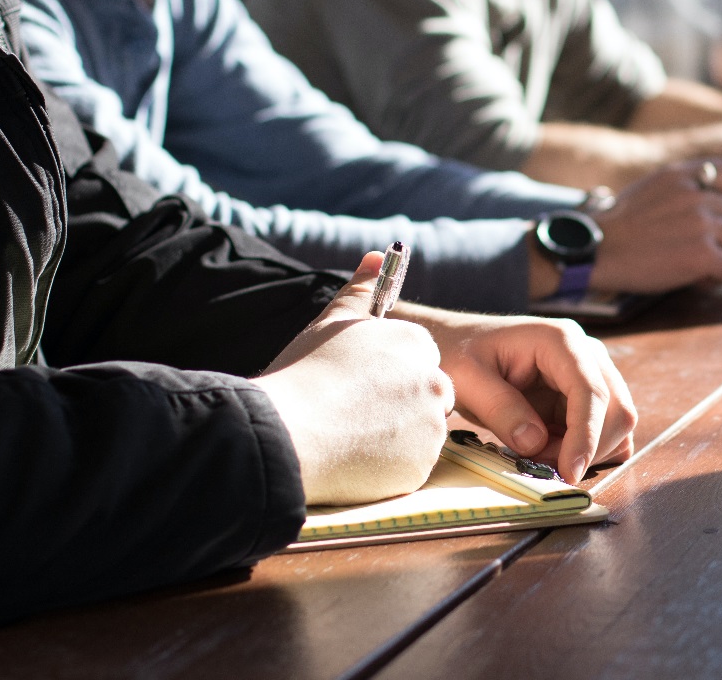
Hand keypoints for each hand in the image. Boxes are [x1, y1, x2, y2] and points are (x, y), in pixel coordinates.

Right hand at [257, 252, 453, 504]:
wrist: (287, 433)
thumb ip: (361, 290)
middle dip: (400, 405)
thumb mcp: (331, 323)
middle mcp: (434, 382)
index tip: (361, 386)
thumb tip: (377, 256)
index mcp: (416, 344)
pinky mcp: (422, 466)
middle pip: (428, 395)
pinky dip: (390, 465)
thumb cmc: (305, 374)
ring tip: (350, 435)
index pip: (419, 359)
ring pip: (421, 432)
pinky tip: (355, 458)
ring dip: (396, 436)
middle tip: (355, 414)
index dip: (388, 375)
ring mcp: (431, 426)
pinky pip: (412, 465)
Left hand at [394, 308, 636, 483]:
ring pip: (616, 423)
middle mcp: (586, 354)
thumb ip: (501, 409)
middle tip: (541, 465)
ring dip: (586, 451)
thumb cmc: (459, 354)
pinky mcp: (584, 396)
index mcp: (560, 340)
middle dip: (587, 447)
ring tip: (539, 454)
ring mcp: (590, 374)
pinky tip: (552, 451)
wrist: (457, 344)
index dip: (586, 435)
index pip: (591, 391)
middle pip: (617, 409)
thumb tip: (535, 443)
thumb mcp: (467, 379)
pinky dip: (586, 450)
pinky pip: (604, 430)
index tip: (569, 472)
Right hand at [589, 158, 721, 291]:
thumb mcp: (652, 187)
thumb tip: (720, 202)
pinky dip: (718, 277)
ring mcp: (701, 223)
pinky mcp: (701, 253)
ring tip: (701, 264)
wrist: (595, 250)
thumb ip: (684, 186)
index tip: (714, 213)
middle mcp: (696, 194)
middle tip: (706, 249)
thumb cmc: (621, 226)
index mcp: (682, 174)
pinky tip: (696, 278)